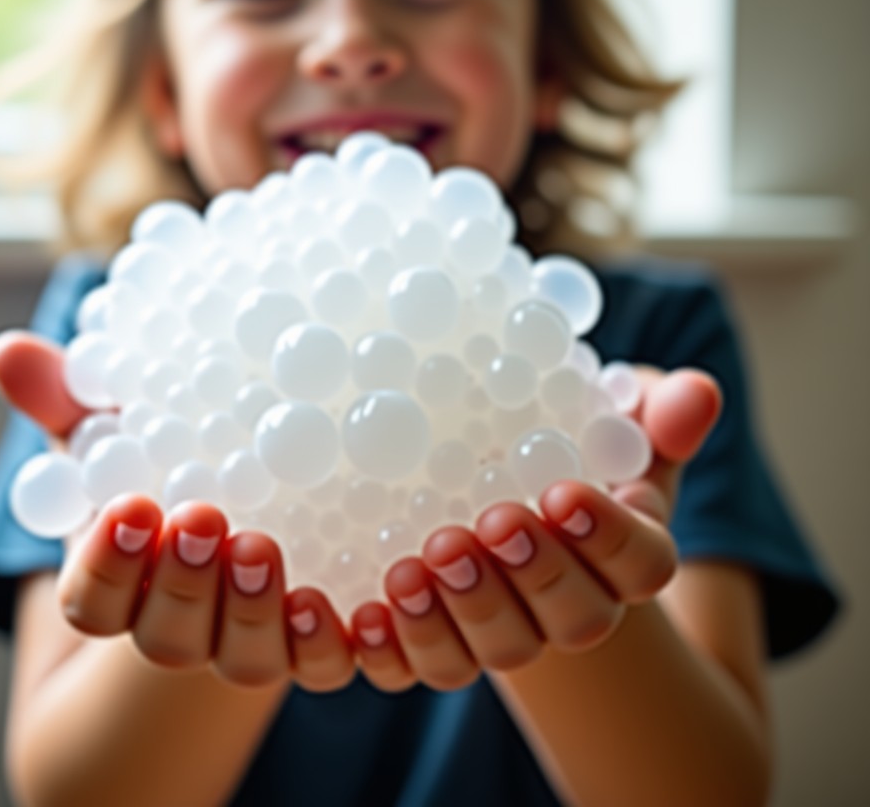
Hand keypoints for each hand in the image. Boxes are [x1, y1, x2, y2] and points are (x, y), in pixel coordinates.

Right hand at [0, 330, 356, 691]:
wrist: (249, 505)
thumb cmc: (167, 465)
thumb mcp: (116, 431)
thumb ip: (65, 400)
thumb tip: (9, 351)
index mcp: (124, 588)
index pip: (93, 604)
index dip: (106, 568)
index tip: (130, 507)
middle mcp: (182, 627)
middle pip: (167, 637)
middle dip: (179, 584)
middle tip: (201, 517)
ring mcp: (248, 641)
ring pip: (246, 660)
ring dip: (252, 611)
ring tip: (260, 547)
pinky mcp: (314, 642)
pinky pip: (325, 662)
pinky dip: (333, 640)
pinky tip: (354, 597)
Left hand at [349, 367, 722, 691]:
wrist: (502, 490)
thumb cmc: (563, 449)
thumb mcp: (613, 421)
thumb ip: (655, 413)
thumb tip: (698, 392)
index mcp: (625, 554)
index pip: (641, 564)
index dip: (607, 537)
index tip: (562, 493)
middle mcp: (574, 606)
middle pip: (575, 617)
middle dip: (534, 574)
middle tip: (492, 522)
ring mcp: (510, 632)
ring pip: (502, 650)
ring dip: (464, 613)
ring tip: (418, 565)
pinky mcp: (445, 645)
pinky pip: (425, 667)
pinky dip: (397, 648)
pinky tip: (363, 616)